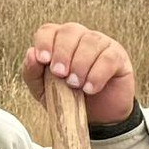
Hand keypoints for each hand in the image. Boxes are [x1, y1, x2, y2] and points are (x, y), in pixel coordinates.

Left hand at [22, 24, 137, 129]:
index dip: (44, 42)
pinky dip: (97, 74)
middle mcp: (80, 37)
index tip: (43, 60)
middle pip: (70, 31)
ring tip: (75, 85)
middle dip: (62, 53)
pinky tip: (90, 88)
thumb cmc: (69, 99)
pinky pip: (108, 57)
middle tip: (60, 75)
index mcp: (58, 42)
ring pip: (90, 41)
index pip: (48, 30)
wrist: (97, 118)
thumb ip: (33, 73)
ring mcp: (101, 44)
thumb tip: (31, 54)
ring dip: (80, 64)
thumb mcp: (44, 91)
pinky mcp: (118, 56)